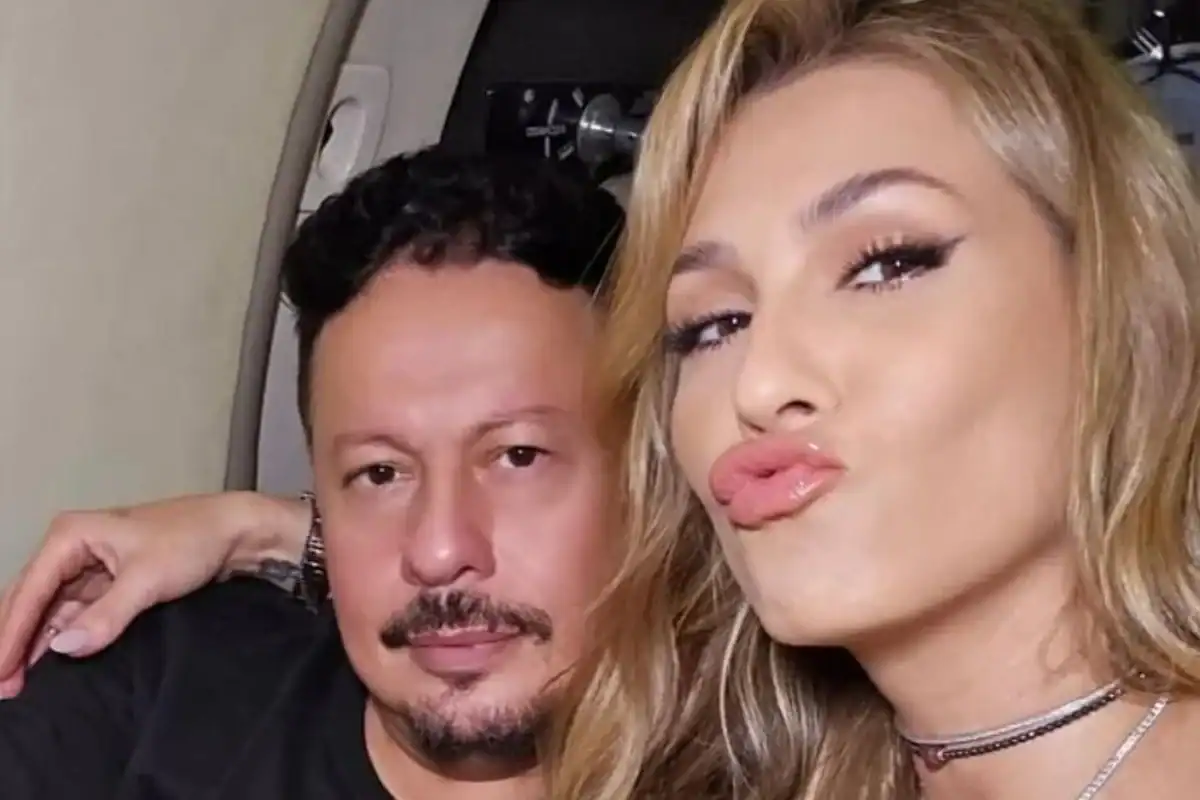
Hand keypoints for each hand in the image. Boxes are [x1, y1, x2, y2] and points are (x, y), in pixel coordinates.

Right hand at [0, 492, 304, 697]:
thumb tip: (62, 647)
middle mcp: (71, 548)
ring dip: (33, 645)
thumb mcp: (148, 580)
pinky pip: (72, 614)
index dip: (10, 636)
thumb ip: (105, 616)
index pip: (29, 592)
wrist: (236, 531)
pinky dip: (59, 638)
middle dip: (13, 643)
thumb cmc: (192, 541)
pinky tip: (48, 665)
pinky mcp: (107, 583)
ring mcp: (88, 566)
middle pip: (29, 601)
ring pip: (48, 611)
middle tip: (3, 688)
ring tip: (18, 685)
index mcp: (71, 536)